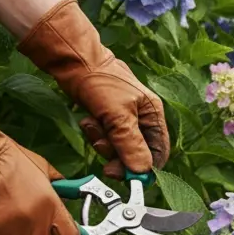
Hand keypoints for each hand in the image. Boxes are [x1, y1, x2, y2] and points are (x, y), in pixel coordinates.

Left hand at [17, 0, 169, 179]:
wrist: (74, 60)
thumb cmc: (101, 81)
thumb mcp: (118, 115)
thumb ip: (130, 144)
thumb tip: (142, 171)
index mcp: (153, 115)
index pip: (158, 152)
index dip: (143, 166)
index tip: (123, 174)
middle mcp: (142, 118)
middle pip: (136, 152)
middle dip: (117, 152)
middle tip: (100, 147)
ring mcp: (124, 118)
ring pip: (118, 146)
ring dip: (103, 141)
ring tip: (92, 125)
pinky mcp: (108, 117)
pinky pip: (105, 136)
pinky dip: (95, 133)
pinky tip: (88, 119)